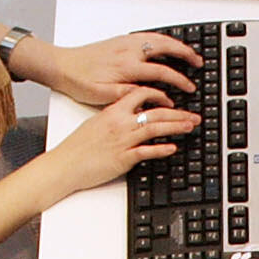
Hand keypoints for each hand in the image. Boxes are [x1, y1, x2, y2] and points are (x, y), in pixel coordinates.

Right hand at [39, 89, 199, 199]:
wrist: (65, 164)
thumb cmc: (77, 147)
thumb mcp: (96, 123)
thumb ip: (115, 116)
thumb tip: (131, 114)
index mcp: (113, 111)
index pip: (141, 94)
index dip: (160, 95)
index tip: (172, 99)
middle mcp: (120, 123)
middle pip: (155, 112)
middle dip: (178, 113)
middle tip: (193, 116)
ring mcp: (123, 140)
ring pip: (155, 128)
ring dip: (176, 126)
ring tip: (190, 126)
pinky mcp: (123, 158)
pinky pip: (146, 151)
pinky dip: (161, 149)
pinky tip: (172, 147)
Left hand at [49, 32, 202, 105]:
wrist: (62, 66)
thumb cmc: (80, 82)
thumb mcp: (106, 96)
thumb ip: (133, 95)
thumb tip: (156, 96)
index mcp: (127, 66)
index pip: (162, 72)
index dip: (179, 80)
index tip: (189, 88)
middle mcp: (129, 50)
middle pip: (166, 47)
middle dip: (186, 54)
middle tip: (198, 63)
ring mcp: (125, 42)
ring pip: (158, 38)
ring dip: (176, 44)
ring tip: (189, 52)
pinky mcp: (121, 40)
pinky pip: (148, 35)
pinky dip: (163, 38)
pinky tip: (167, 44)